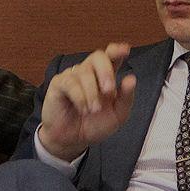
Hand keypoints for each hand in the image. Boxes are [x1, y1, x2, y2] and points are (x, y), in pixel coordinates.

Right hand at [38, 43, 136, 160]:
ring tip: (93, 110)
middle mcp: (89, 73)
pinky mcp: (59, 83)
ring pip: (84, 72)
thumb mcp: (117, 115)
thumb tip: (130, 78)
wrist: (72, 140)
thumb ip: (126, 98)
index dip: (117, 50)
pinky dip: (79, 98)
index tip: (125, 50)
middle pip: (98, 56)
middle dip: (105, 71)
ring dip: (92, 94)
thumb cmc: (94, 124)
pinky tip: (82, 108)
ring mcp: (73, 76)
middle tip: (108, 91)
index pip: (111, 56)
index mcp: (106, 77)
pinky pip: (70, 83)